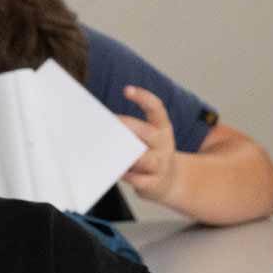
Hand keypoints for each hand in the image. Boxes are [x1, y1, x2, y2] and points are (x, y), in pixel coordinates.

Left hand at [117, 86, 180, 202]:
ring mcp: (161, 165)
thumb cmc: (150, 154)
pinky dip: (128, 176)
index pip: (157, 108)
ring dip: (128, 154)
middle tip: (110, 122)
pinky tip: (118, 172)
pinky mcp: (155, 183)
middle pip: (148, 132)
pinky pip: (140, 180)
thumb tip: (102, 122)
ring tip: (112, 150)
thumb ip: (131, 129)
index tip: (127, 90)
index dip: (143, 97)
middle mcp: (164, 144)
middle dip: (129, 126)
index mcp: (162, 128)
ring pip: (146, 158)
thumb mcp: (148, 137)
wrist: (169, 181)